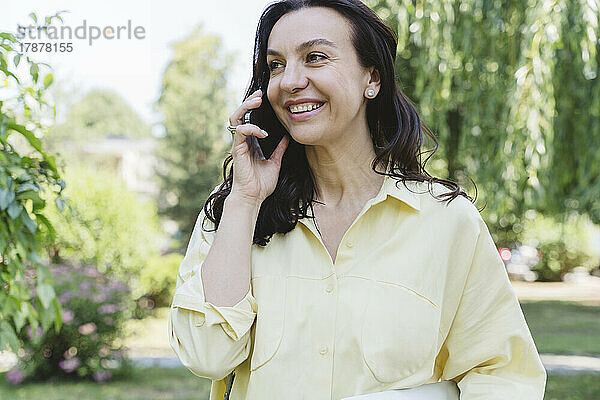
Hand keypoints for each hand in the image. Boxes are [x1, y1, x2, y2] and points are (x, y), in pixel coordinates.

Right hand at [228, 89, 289, 204]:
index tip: (264, 98)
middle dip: (248, 102)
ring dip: (245, 108)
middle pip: (240, 114)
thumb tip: (288, 138)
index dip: (254, 107)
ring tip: (257, 101)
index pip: (249, 119)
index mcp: (251, 143)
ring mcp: (239, 145)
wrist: (253, 198)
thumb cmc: (261, 184)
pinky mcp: (237, 150)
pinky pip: (240, 133)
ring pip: (235, 119)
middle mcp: (243, 141)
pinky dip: (251, 128)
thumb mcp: (275, 163)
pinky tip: (262, 133)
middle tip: (260, 94)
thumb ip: (279, 150)